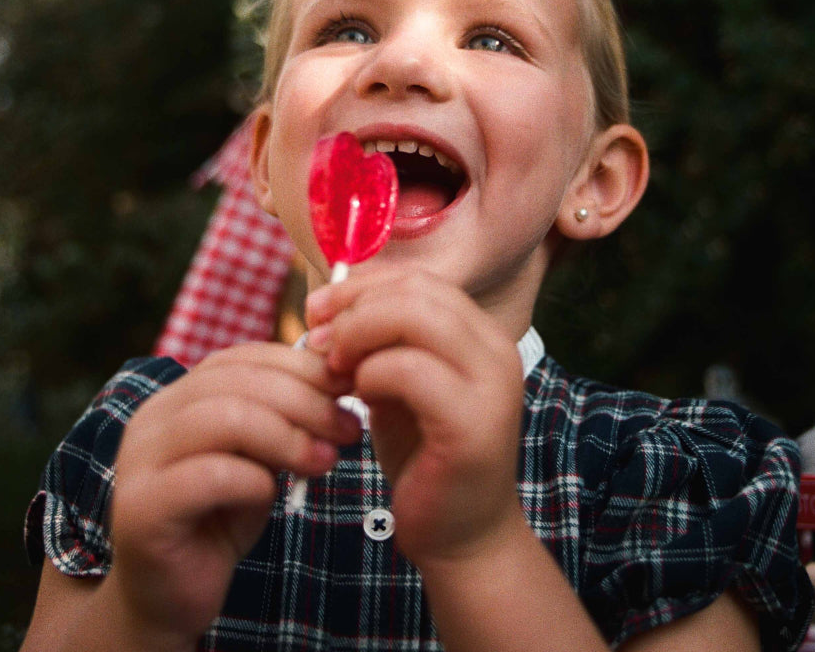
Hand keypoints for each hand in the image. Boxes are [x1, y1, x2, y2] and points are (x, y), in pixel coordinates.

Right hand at [106, 343, 359, 644]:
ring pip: (222, 418)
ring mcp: (140, 460)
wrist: (171, 598)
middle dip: (305, 400)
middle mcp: (153, 417)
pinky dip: (252, 479)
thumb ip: (283, 418)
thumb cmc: (223, 518)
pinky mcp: (142, 508)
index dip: (301, 366)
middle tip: (349, 428)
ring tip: (326, 461)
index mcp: (179, 395)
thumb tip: (341, 380)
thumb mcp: (260, 456)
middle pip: (236, 381)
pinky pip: (207, 476)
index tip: (349, 388)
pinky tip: (274, 493)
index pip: (244, 357)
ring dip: (287, 436)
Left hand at [305, 270, 525, 567]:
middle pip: (416, 288)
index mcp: (480, 333)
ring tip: (334, 367)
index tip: (318, 309)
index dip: (361, 284)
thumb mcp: (398, 384)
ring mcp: (492, 383)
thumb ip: (380, 341)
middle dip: (354, 306)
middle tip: (318, 339)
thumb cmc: (423, 455)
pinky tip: (358, 396)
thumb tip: (330, 302)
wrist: (461, 536)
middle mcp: (496, 348)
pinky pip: (410, 370)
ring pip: (415, 316)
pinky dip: (371, 373)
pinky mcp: (475, 423)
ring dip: (358, 334)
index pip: (418, 279)